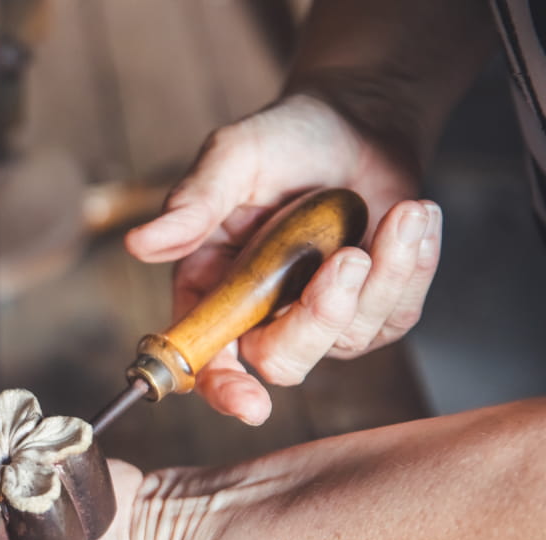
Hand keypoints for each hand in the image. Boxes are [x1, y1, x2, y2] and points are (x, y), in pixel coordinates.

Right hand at [125, 94, 441, 424]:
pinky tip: (413, 219)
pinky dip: (414, 268)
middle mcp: (260, 315)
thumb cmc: (284, 138)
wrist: (357, 121)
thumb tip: (140, 244)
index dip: (223, 387)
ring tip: (402, 213)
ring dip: (383, 276)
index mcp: (210, 288)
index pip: (205, 359)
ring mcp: (319, 316)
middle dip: (320, 318)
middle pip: (283, 362)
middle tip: (349, 256)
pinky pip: (397, 316)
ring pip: (348, 339)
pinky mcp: (373, 309)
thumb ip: (193, 204)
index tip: (249, 403)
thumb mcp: (234, 159)